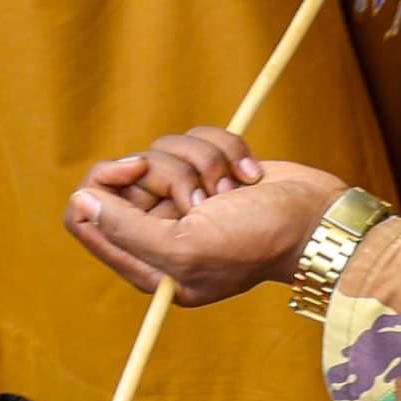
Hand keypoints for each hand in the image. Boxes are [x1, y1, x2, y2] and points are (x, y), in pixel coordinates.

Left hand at [65, 132, 345, 302]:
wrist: (319, 219)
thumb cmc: (257, 242)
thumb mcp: (186, 246)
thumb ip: (126, 229)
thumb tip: (80, 201)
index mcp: (146, 262)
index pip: (85, 216)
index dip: (103, 185)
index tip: (135, 169)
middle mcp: (161, 229)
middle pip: (126, 175)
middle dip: (170, 172)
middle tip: (202, 197)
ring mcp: (188, 199)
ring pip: (165, 151)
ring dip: (204, 161)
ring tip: (232, 190)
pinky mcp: (213, 171)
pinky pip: (197, 138)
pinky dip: (225, 148)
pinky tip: (249, 173)